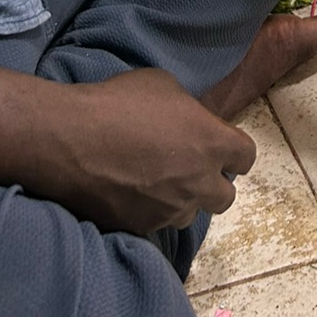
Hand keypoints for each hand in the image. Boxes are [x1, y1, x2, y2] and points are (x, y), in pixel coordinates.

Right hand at [30, 68, 256, 233]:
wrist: (70, 139)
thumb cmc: (119, 102)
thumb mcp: (163, 86)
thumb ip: (188, 110)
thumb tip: (188, 122)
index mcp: (211, 142)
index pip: (247, 156)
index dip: (236, 152)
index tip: (223, 148)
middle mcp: (198, 182)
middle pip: (225, 196)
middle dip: (213, 183)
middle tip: (191, 168)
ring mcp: (169, 210)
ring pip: (189, 214)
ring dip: (181, 200)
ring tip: (156, 183)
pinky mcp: (141, 229)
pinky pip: (156, 225)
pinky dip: (149, 213)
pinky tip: (130, 195)